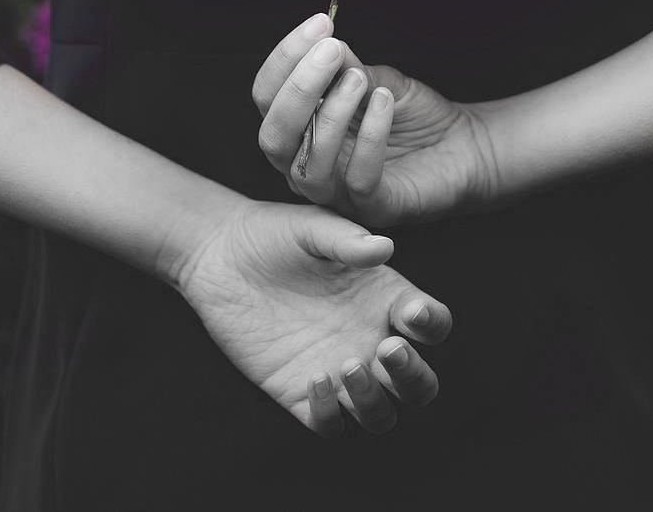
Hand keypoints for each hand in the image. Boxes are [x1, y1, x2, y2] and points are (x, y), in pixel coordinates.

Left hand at [172, 198, 453, 435]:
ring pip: (380, 414)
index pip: (432, 325)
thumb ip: (348, 240)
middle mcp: (369, 340)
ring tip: (347, 365)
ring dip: (374, 401)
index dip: (432, 326)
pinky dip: (330, 413)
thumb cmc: (274, 234)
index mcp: (385, 300)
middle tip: (387, 350)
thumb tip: (385, 249)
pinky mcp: (298, 391)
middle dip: (413, 377)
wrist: (220, 255)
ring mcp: (337, 371)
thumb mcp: (312, 228)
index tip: (410, 314)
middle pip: (419, 385)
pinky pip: (329, 424)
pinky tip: (314, 379)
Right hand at [251, 14, 501, 226]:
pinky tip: (385, 102)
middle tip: (330, 50)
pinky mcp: (375, 208)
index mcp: (299, 129)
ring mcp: (338, 193)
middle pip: (274, 137)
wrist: (465, 144)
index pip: (267, 97)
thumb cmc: (411, 113)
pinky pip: (360, 181)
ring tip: (359, 79)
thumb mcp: (374, 80)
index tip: (320, 24)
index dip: (285, 59)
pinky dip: (371, 137)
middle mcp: (307, 164)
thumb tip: (321, 43)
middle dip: (298, 89)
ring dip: (332, 115)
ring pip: (309, 166)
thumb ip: (345, 68)